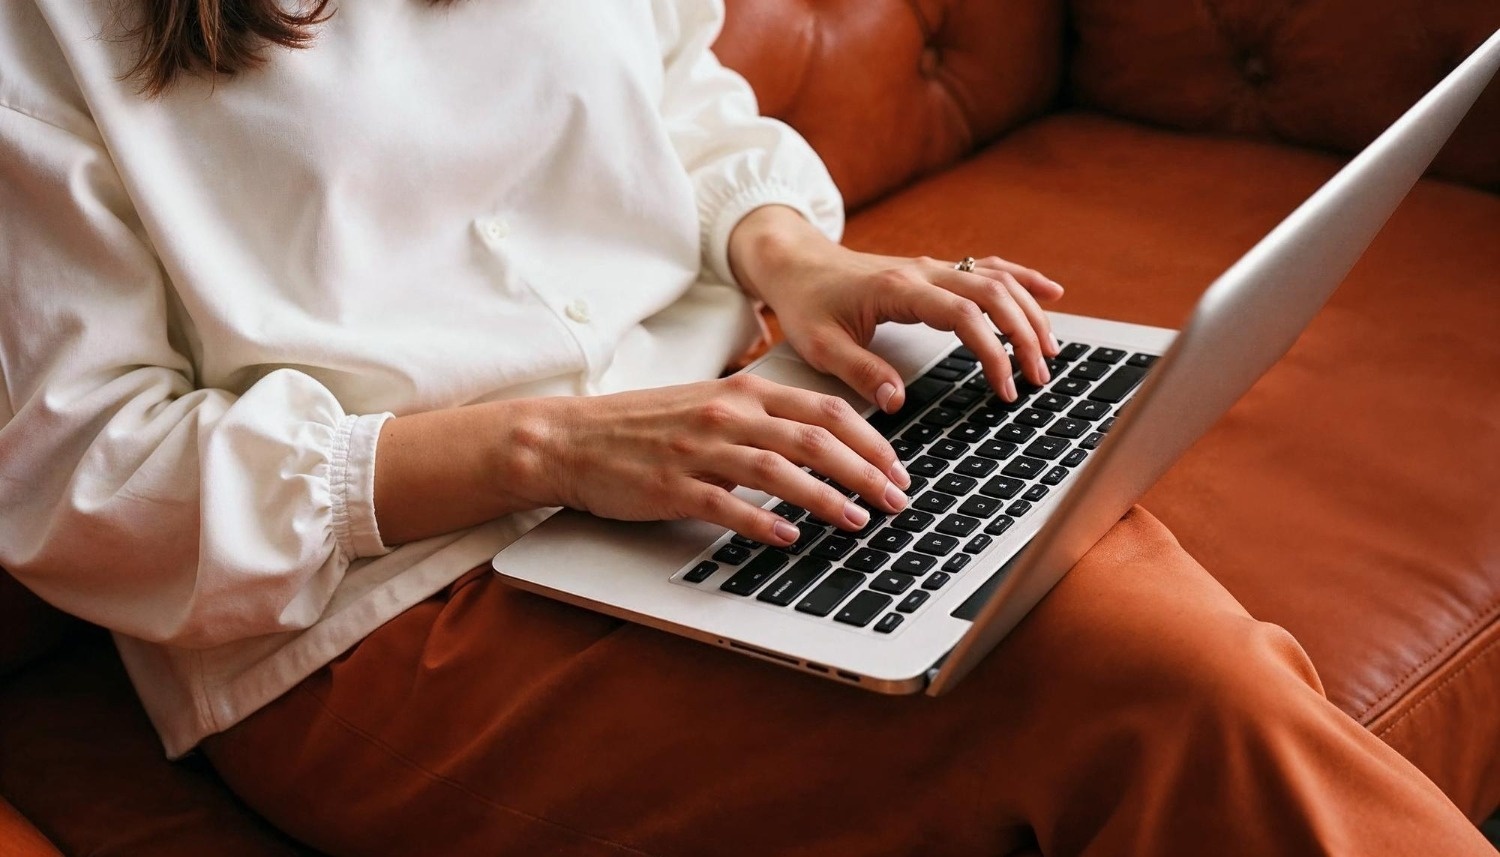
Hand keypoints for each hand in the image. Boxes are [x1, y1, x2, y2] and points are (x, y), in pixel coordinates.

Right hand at [521, 376, 911, 546]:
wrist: (572, 438)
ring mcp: (700, 452)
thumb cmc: (645, 426)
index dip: (871, 441)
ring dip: (827, 499)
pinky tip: (790, 539)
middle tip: (895, 500)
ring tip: (857, 522)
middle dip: (866, 472)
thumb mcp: (711, 405)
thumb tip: (823, 442)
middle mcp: (728, 416)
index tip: (897, 469)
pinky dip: (765, 523)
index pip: (825, 411)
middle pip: (816, 441)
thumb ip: (763, 417)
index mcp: (743, 392)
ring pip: (781, 472)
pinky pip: (729, 506)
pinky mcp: (673, 488)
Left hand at [729, 206, 1064, 411]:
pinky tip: (1049, 294)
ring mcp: (931, 267)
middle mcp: (922, 271)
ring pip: (996, 280)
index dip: (991, 351)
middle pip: (992, 293)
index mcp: (897, 288)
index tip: (1004, 387)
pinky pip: (988, 269)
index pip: (962, 315)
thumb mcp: (819, 345)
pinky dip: (1022, 280)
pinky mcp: (934, 270)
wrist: (794, 262)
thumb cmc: (805, 302)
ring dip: (1029, 312)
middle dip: (1024, 335)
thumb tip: (897, 401)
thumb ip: (859, 372)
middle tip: (1038, 377)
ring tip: (1049, 352)